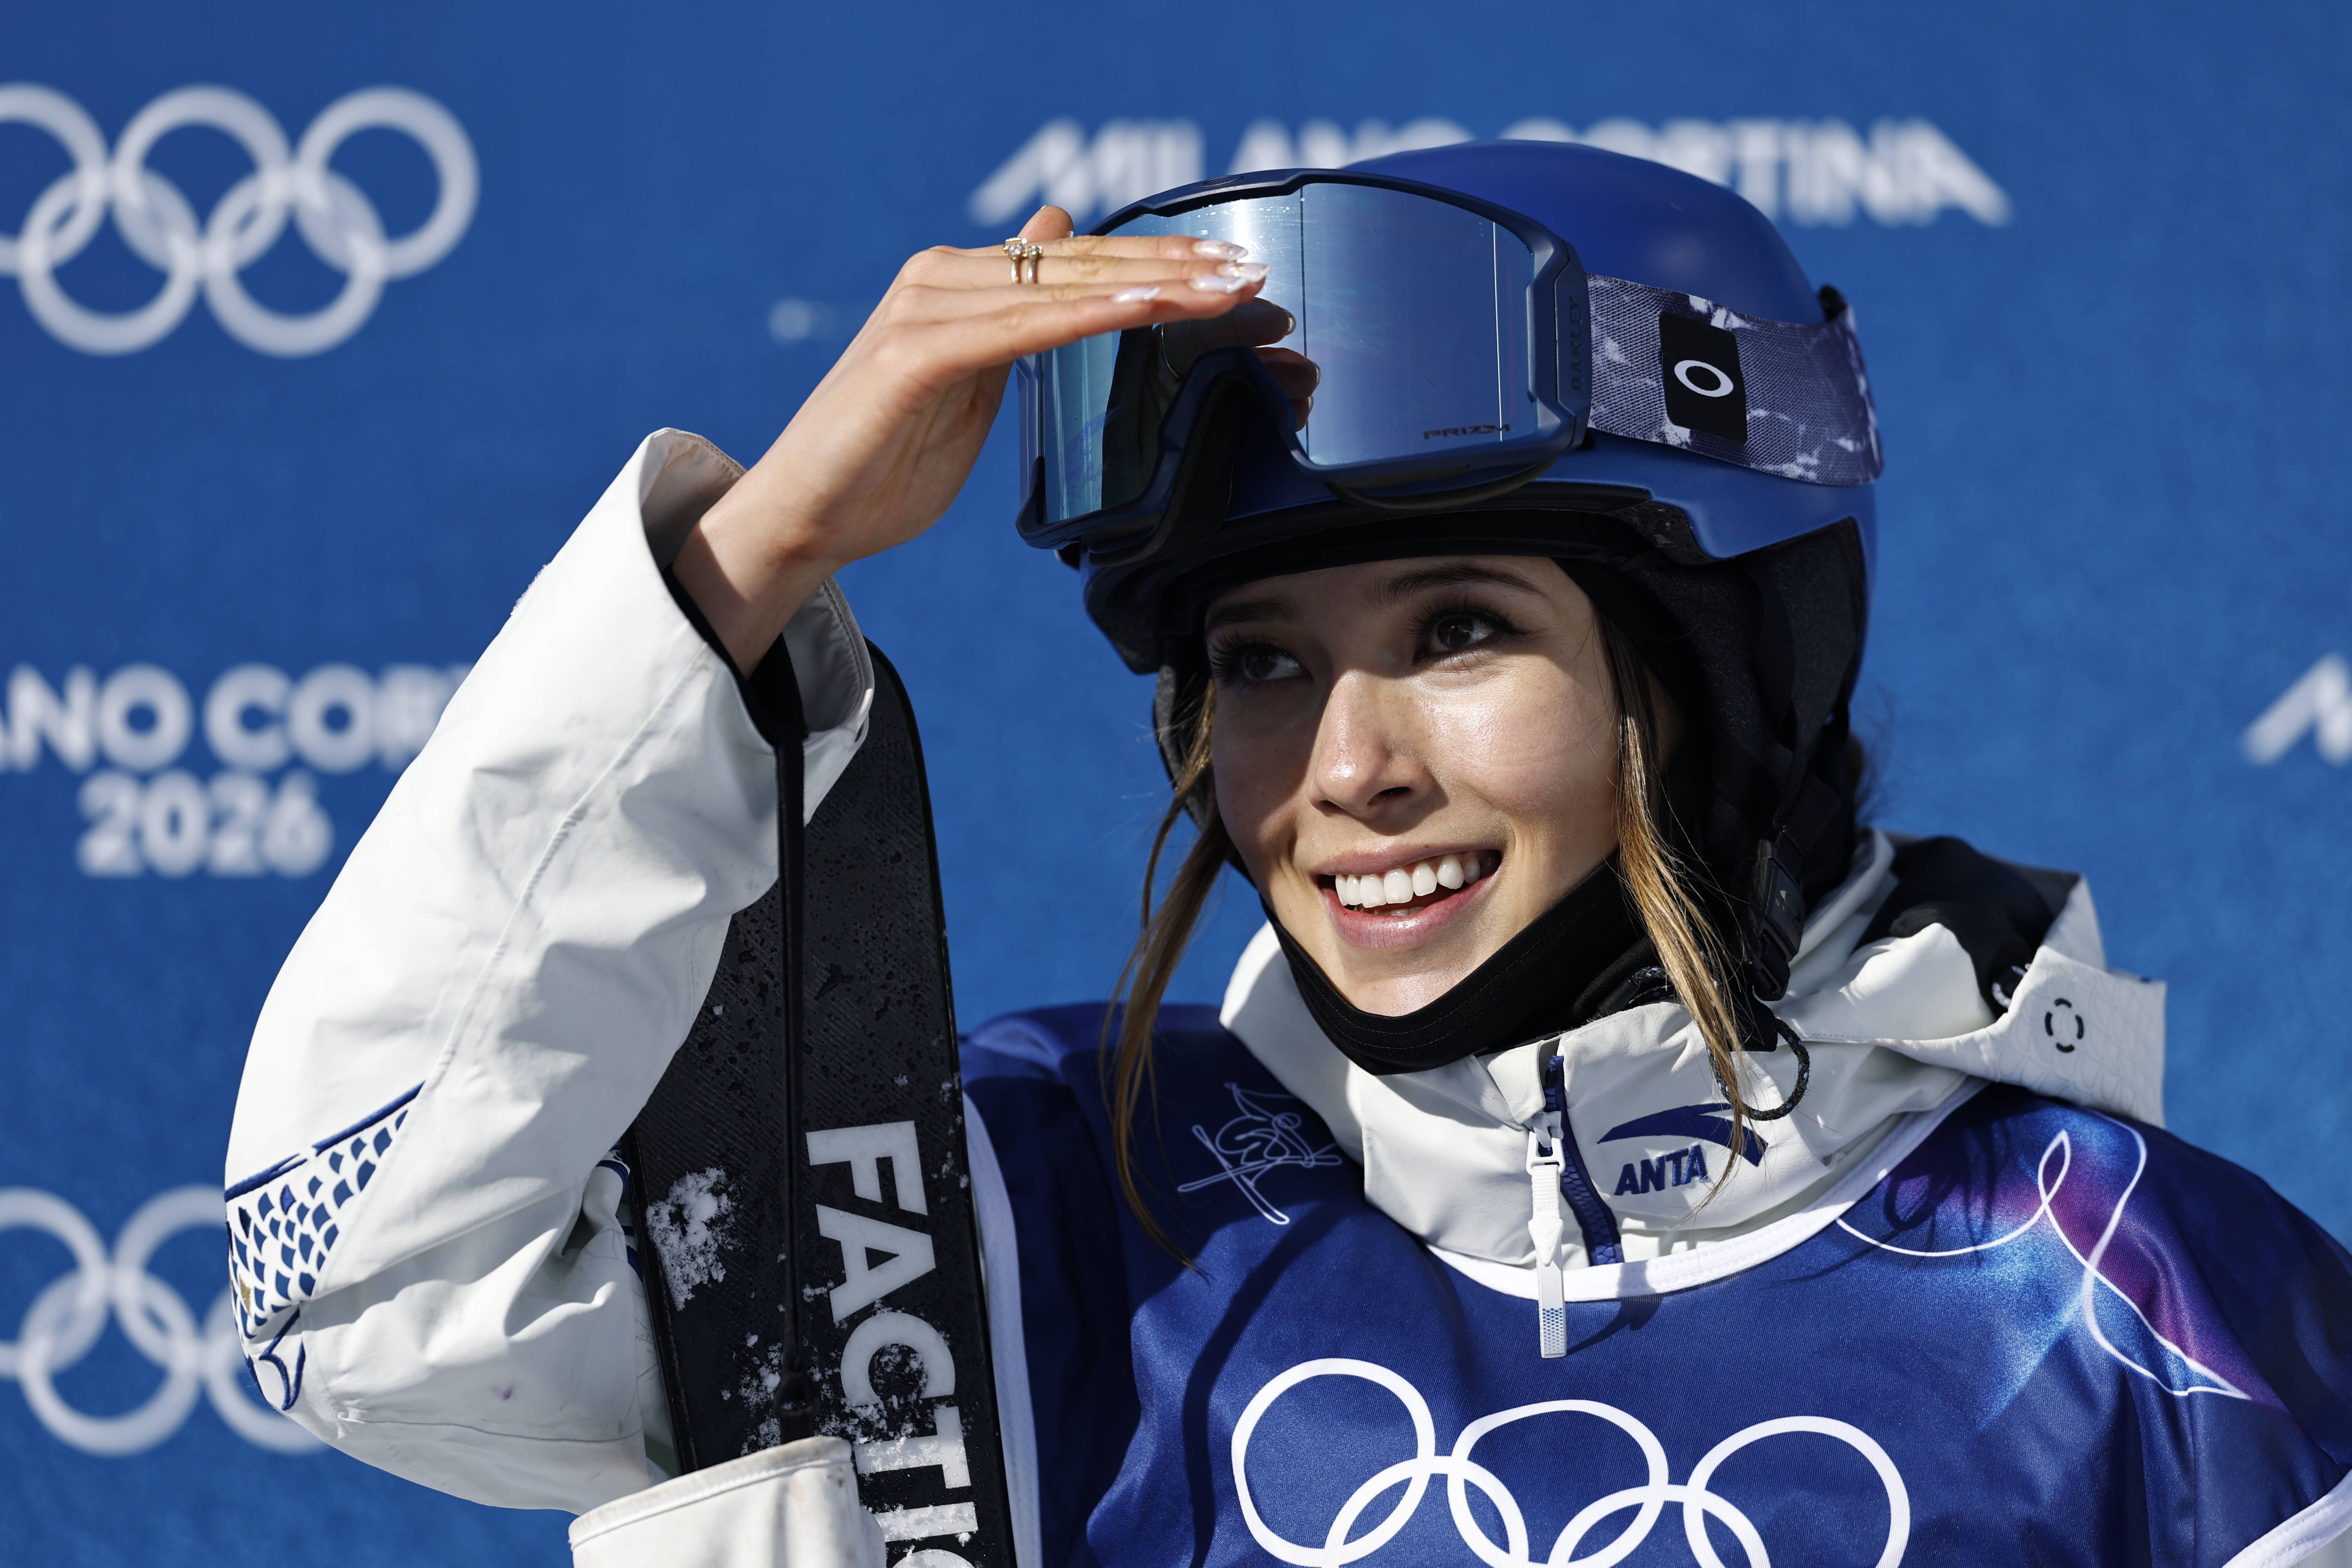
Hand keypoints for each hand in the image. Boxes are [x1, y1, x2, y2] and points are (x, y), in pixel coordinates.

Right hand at [673, 206, 1282, 672]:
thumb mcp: (972, 388)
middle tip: (1254, 270)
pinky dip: (1086, 316)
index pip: (1079, 265)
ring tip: (1225, 288)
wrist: (803, 519)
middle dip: (1175, 268)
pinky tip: (1146, 308)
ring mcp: (925, 311)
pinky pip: (1019, 327)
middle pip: (1081, 264)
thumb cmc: (882, 468)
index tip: (1233, 273)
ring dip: (1151, 285)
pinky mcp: (912, 354)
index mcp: (960, 286)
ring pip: (1061, 287)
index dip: (1160, 265)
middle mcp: (942, 280)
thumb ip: (1018, 322)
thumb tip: (1054, 240)